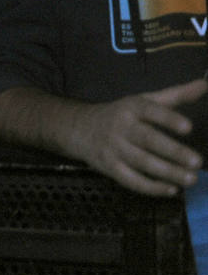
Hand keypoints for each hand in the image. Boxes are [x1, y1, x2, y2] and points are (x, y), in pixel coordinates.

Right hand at [64, 79, 206, 195]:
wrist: (80, 128)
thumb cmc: (121, 114)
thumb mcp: (144, 100)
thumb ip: (176, 95)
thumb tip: (204, 84)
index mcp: (131, 108)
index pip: (150, 111)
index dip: (168, 119)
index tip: (188, 127)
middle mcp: (121, 127)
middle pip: (147, 140)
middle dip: (173, 152)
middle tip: (197, 161)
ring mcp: (114, 149)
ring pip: (141, 162)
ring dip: (167, 172)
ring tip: (191, 179)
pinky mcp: (110, 168)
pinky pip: (131, 180)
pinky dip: (151, 187)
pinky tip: (171, 190)